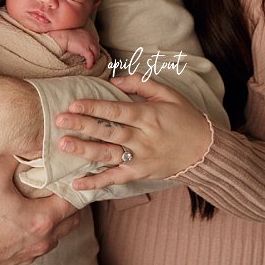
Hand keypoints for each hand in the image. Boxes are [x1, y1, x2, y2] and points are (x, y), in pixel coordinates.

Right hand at [0, 156, 79, 264]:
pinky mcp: (14, 263)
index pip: (74, 200)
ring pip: (54, 236)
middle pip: (71, 220)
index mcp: (42, 219)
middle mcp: (41, 241)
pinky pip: (34, 247)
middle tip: (58, 185)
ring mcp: (29, 255)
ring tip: (39, 202)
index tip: (70, 173)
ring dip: (53, 219)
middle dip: (68, 202)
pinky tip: (19, 222)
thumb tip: (24, 141)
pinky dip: (35, 233)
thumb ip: (12, 156)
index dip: (74, 184)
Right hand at [48, 28, 100, 68]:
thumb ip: (78, 39)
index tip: (92, 53)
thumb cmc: (64, 36)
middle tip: (93, 61)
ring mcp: (89, 43)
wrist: (61, 38)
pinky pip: (91, 58)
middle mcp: (90, 37)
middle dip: (95, 55)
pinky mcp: (86, 49)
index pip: (94, 41)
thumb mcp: (74, 35)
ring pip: (95, 53)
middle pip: (96, 47)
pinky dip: (90, 63)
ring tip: (91, 64)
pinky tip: (88, 66)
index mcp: (86, 33)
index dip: (94, 48)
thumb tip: (77, 45)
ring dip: (94, 60)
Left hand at [55, 73, 213, 188]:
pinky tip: (76, 183)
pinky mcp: (141, 173)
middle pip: (108, 132)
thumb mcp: (168, 94)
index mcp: (148, 116)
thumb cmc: (185, 118)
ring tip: (63, 145)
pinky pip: (115, 179)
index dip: (94, 107)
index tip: (74, 104)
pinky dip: (96, 182)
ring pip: (108, 155)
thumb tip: (113, 80)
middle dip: (82, 126)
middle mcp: (143, 138)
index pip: (116, 111)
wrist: (205, 151)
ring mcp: (141, 158)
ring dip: (84, 151)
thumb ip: (141, 83)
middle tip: (59, 121)